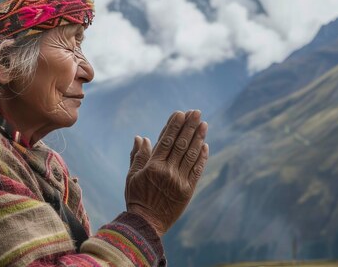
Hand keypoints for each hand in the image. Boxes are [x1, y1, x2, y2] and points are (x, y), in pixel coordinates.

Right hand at [125, 110, 208, 236]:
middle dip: (189, 126)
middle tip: (196, 112)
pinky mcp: (188, 190)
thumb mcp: (132, 177)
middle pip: (181, 144)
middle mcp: (168, 172)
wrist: (146, 225)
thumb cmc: (136, 199)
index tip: (180, 113)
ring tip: (204, 124)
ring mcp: (180, 181)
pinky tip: (205, 145)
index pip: (166, 141)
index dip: (174, 126)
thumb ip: (138, 156)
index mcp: (153, 167)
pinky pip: (197, 170)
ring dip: (198, 138)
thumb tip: (141, 137)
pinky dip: (202, 157)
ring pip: (191, 155)